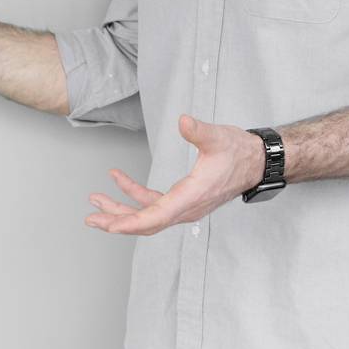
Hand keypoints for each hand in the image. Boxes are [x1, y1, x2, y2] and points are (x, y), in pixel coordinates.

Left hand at [84, 115, 269, 235]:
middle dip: (117, 220)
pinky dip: (135, 194)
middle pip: (147, 222)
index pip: (157, 216)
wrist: (256, 162)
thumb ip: (199, 131)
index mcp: (192, 196)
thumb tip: (184, 122)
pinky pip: (154, 203)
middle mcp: (186, 207)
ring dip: (121, 208)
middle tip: (92, 218)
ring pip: (148, 214)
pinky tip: (119, 179)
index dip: (131, 222)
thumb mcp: (218, 138)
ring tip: (96, 199)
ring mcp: (184, 206)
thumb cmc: (239, 152)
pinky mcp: (183, 199)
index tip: (110, 226)